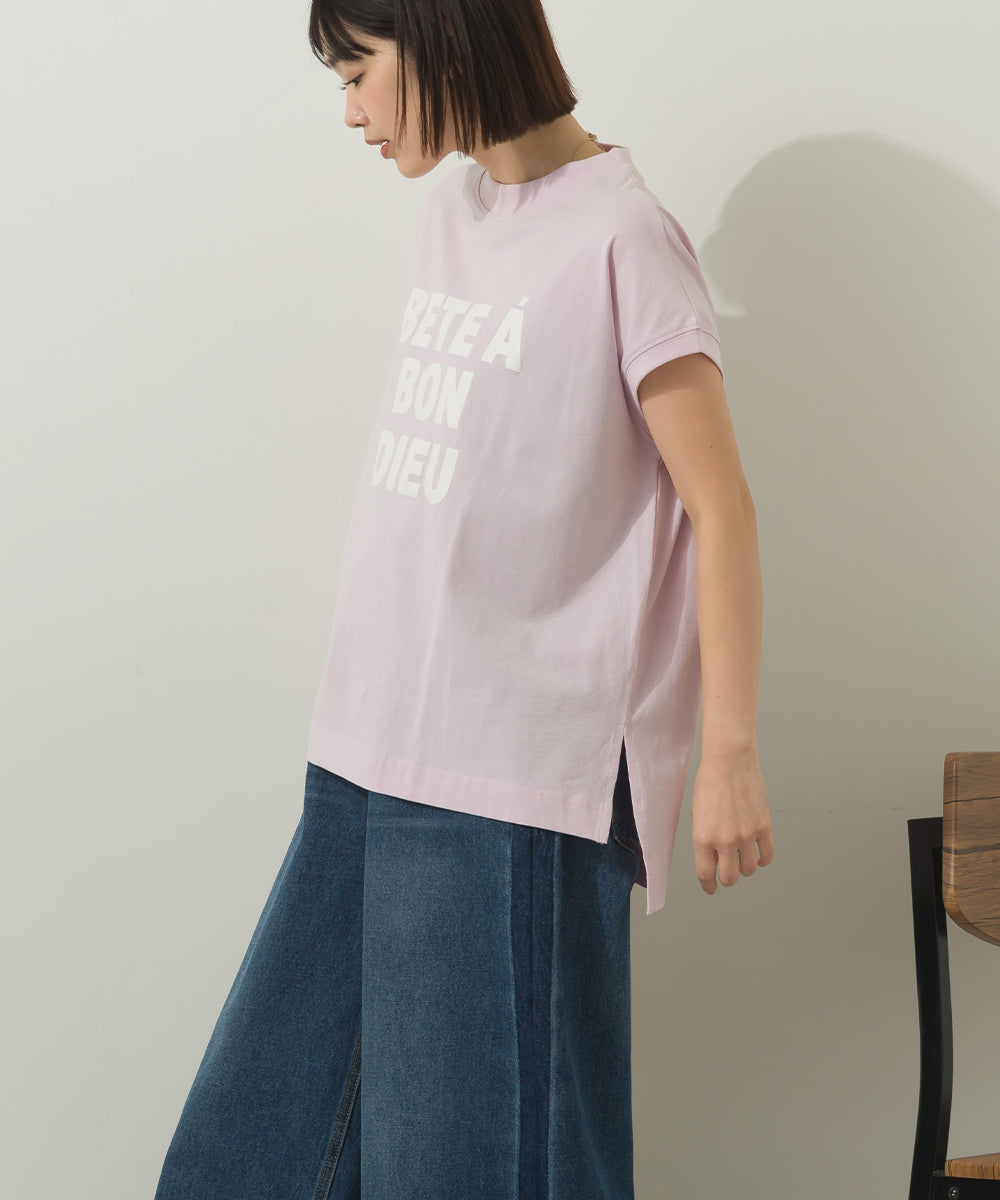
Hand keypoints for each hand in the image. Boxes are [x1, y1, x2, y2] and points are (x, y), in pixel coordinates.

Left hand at [690, 748, 773, 893]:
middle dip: (726, 878)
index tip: (711, 888)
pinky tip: (757, 853)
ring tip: (741, 856)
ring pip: (749, 869)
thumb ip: (705, 839)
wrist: (730, 761)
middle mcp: (725, 840)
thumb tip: (715, 860)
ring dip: (745, 867)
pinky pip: (767, 856)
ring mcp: (747, 835)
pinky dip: (763, 860)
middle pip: (730, 878)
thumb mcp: (698, 815)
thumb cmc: (710, 782)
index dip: (708, 886)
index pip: (706, 875)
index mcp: (703, 838)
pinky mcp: (764, 827)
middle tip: (726, 871)